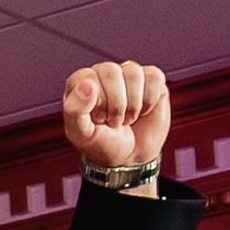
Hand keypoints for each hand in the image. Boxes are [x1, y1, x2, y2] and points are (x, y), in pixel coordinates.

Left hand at [61, 60, 171, 176]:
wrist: (130, 158)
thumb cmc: (102, 143)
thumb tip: (86, 84)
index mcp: (81, 82)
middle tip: (114, 121)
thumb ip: (74, 110)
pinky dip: (150, 100)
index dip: (97, 102)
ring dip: (133, 105)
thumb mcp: (81, 134)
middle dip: (115, 104)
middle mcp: (103, 73)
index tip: (98, 120)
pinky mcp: (151, 79)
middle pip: (111, 71)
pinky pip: (154, 77)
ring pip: (133, 73)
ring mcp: (127, 74)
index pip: (88, 77)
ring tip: (127, 118)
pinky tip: (143, 110)